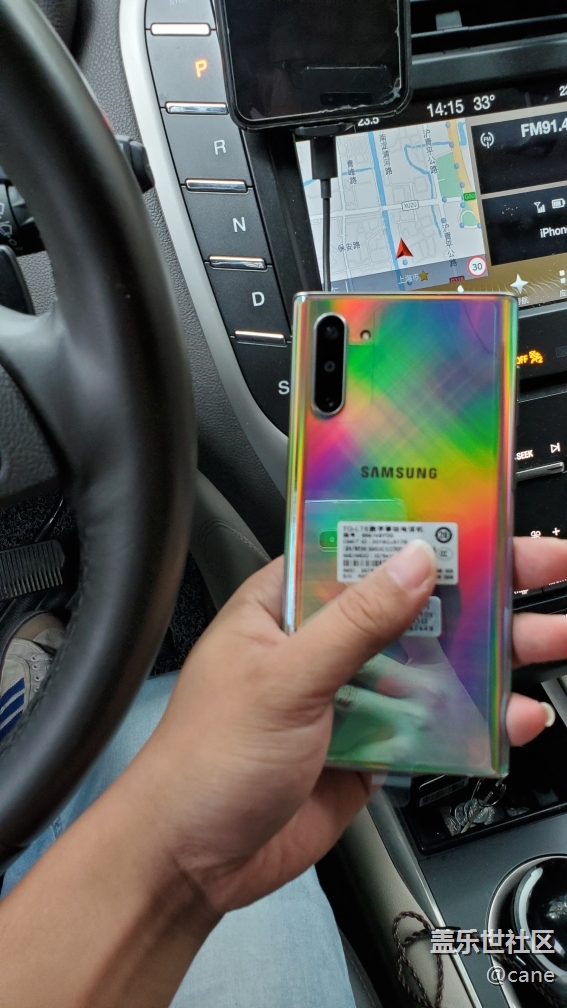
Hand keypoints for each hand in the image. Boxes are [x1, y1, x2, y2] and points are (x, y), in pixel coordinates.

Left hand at [123, 536, 565, 915]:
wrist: (192, 862)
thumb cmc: (206, 758)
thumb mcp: (284, 679)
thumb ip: (355, 623)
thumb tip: (414, 563)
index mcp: (286, 604)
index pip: (361, 547)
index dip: (423, 529)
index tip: (483, 516)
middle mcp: (322, 641)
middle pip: (411, 603)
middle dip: (480, 587)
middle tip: (542, 568)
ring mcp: (349, 693)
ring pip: (430, 662)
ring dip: (490, 653)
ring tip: (551, 639)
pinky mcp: (370, 745)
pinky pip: (430, 723)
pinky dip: (474, 720)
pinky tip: (513, 715)